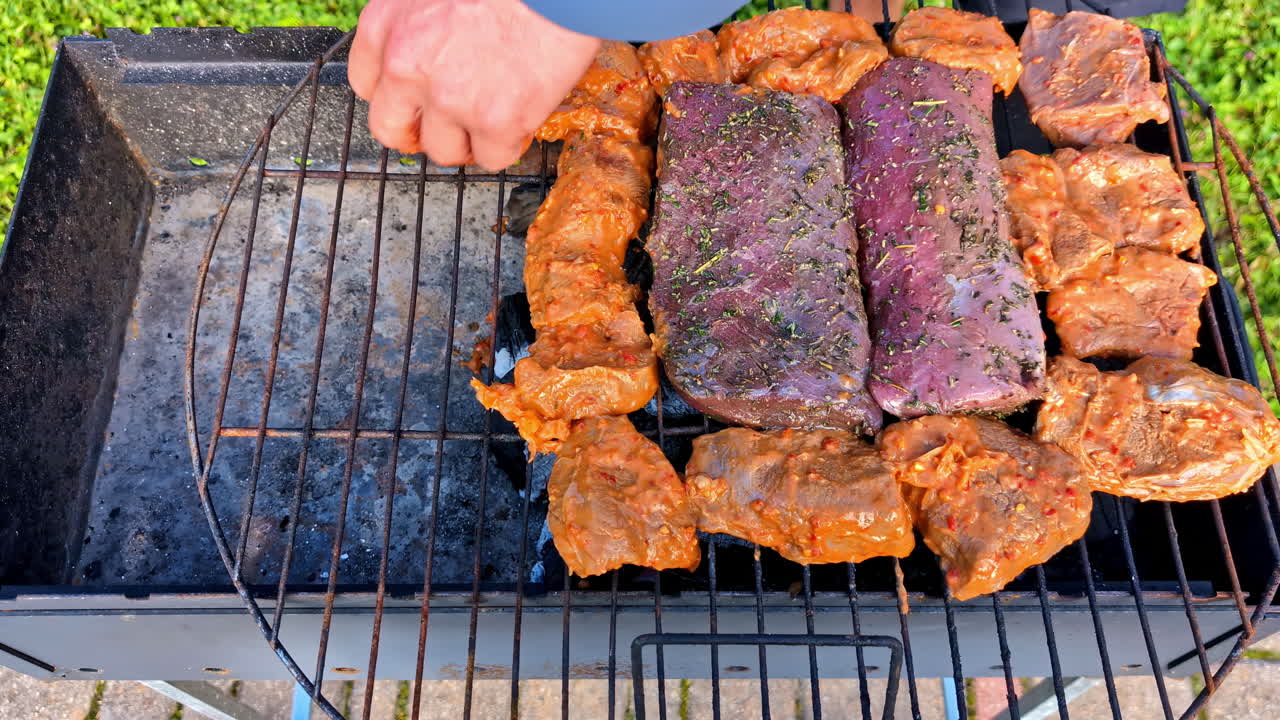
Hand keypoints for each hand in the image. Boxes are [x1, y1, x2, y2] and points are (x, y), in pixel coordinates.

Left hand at [349, 0, 600, 169]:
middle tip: (449, 127)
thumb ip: (419, 22)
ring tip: (495, 115)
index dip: (397, 98)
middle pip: (392, 129)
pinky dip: (510, 144)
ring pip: (444, 150)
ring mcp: (450, 99)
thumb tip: (431, 53)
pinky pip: (493, 158)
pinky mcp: (496, 123)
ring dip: (469, 140)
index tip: (414, 102)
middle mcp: (407, 66)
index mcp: (386, 26)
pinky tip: (522, 118)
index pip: (367, 84)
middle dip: (420, 132)